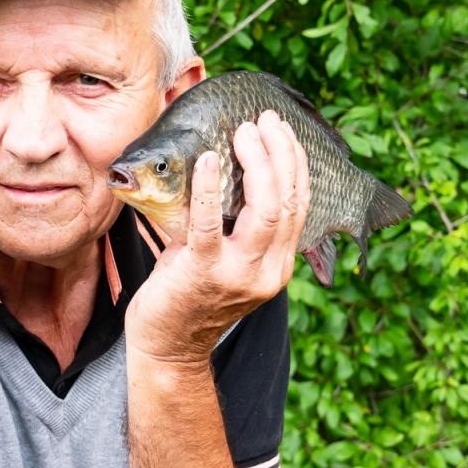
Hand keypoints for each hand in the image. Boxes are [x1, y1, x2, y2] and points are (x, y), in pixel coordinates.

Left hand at [125, 111, 309, 363]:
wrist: (168, 348)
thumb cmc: (191, 296)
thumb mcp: (229, 262)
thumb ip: (240, 229)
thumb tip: (232, 170)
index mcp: (278, 265)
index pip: (299, 205)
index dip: (295, 164)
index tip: (282, 131)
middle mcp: (267, 271)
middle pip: (288, 202)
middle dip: (281, 154)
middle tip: (264, 120)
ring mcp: (238, 274)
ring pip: (265, 211)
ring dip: (257, 164)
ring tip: (243, 132)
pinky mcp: (203, 273)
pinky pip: (210, 223)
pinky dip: (208, 187)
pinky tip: (206, 159)